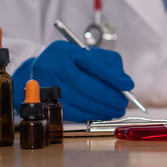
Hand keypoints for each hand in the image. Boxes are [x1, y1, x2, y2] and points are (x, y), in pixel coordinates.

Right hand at [13, 41, 133, 121]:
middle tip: (124, 102)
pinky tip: (103, 114)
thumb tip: (124, 81)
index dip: (114, 78)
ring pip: (85, 103)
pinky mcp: (50, 105)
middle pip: (91, 88)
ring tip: (117, 109)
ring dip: (105, 109)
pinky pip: (76, 114)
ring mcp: (51, 89)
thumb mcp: (85, 51)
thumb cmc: (68, 59)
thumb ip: (107, 62)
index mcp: (66, 53)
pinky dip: (93, 115)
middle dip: (112, 98)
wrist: (38, 70)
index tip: (128, 85)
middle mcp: (56, 70)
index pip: (95, 67)